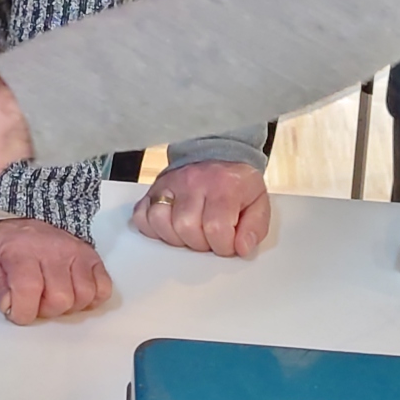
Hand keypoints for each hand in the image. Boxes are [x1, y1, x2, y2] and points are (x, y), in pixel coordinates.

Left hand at [0, 217, 112, 324]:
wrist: (27, 214)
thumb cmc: (7, 241)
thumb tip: (9, 306)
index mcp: (22, 251)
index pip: (28, 290)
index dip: (23, 312)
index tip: (18, 312)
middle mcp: (53, 250)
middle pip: (60, 299)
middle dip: (46, 310)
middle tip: (37, 301)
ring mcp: (76, 252)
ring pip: (84, 296)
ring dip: (69, 305)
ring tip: (54, 295)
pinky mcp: (92, 256)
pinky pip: (103, 287)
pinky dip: (92, 297)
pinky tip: (75, 292)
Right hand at [131, 161, 270, 257]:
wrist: (218, 152)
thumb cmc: (237, 183)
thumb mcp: (258, 201)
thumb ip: (256, 227)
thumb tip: (242, 247)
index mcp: (224, 186)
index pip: (216, 228)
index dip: (223, 246)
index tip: (227, 244)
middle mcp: (194, 182)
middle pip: (186, 227)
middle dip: (199, 244)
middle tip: (209, 239)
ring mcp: (171, 183)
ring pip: (160, 220)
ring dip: (175, 237)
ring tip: (190, 234)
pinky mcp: (154, 188)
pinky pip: (141, 214)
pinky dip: (152, 227)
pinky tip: (170, 227)